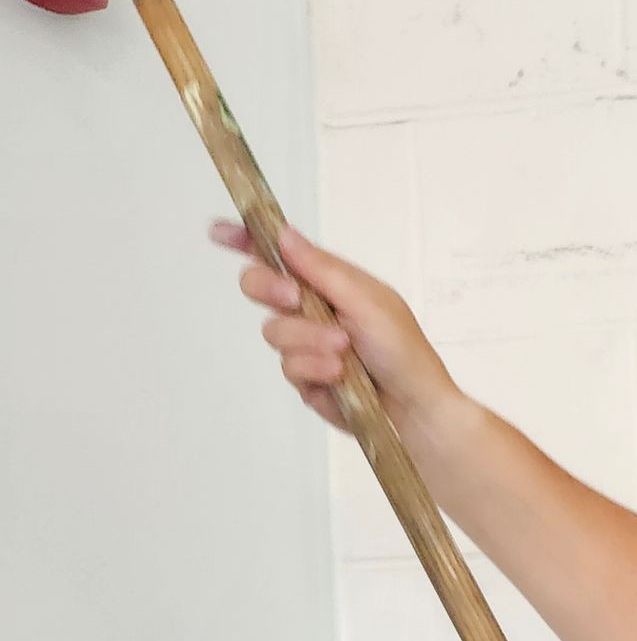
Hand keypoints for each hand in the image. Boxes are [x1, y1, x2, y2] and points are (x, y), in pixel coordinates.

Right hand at [210, 217, 467, 448]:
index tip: (219, 232)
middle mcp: (310, 308)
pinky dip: (314, 369)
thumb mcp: (367, 300)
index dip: (246, 240)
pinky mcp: (303, 377)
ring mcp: (304, 344)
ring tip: (344, 351)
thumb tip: (284, 234)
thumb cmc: (402, 350)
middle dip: (269, 288)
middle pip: (258, 285)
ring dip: (309, 340)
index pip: (280, 254)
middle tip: (293, 297)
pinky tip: (340, 376)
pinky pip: (289, 367)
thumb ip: (323, 270)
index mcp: (328, 281)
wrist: (413, 407)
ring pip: (273, 331)